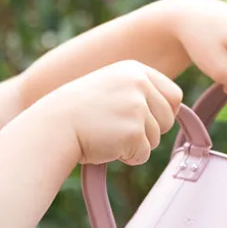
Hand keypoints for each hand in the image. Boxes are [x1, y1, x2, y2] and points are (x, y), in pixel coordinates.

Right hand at [39, 61, 183, 166]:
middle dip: (150, 130)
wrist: (52, 126)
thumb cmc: (77, 112)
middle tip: (119, 130)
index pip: (173, 95)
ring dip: (134, 144)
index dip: (162, 112)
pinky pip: (143, 155)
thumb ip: (137, 93)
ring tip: (107, 135)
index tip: (144, 120)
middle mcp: (139, 84)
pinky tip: (105, 145)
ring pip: (155, 138)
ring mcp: (137, 107)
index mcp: (135, 70)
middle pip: (169, 118)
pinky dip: (126, 157)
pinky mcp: (134, 131)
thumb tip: (173, 109)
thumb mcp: (110, 88)